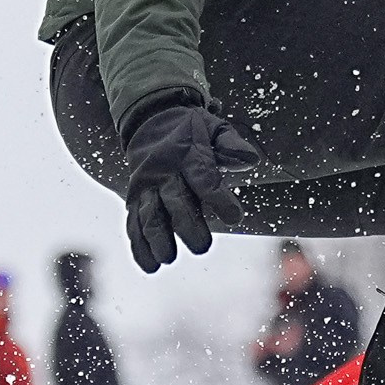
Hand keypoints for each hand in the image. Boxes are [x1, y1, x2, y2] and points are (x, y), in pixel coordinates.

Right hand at [120, 100, 260, 271]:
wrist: (150, 119)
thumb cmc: (191, 130)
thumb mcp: (214, 128)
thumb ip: (231, 145)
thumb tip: (251, 159)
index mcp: (188, 154)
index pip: (204, 178)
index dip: (218, 198)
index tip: (235, 217)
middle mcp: (164, 171)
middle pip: (175, 200)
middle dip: (187, 225)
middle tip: (202, 246)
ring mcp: (147, 186)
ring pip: (149, 214)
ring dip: (157, 238)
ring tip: (168, 258)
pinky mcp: (134, 198)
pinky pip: (133, 222)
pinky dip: (139, 245)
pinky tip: (149, 265)